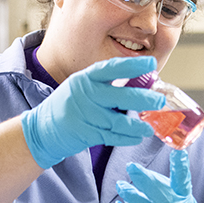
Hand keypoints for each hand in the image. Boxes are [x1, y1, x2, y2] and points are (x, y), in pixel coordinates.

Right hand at [21, 57, 164, 168]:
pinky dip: (127, 138)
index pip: (113, 68)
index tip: (152, 64)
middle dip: (145, 99)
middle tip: (160, 101)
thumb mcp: (83, 86)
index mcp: (86, 78)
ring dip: (138, 126)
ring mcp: (85, 115)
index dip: (134, 65)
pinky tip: (137, 137)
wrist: (43, 128)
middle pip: (121, 96)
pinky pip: (112, 137)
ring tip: (150, 128)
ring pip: (119, 121)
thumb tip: (142, 85)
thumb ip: (107, 85)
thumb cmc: (71, 105)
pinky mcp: (85, 133)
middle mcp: (85, 94)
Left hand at [115, 149, 203, 202]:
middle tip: (131, 167)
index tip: (178, 150)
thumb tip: (144, 174)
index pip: (183, 179)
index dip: (181, 164)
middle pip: (160, 193)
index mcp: (183, 198)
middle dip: (144, 178)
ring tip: (121, 185)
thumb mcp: (181, 201)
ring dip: (131, 195)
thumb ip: (167, 188)